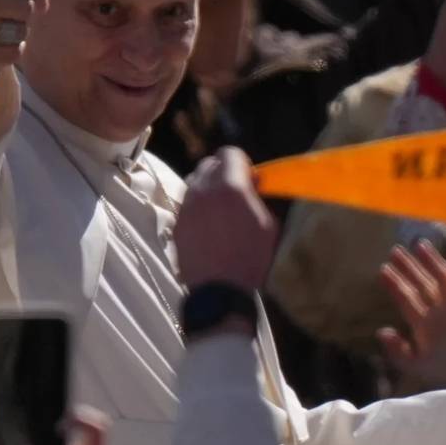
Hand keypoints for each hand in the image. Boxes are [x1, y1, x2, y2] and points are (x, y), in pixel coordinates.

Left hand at [175, 148, 277, 291]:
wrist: (219, 291)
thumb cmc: (250, 258)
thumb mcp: (268, 224)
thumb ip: (259, 197)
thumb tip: (253, 183)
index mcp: (230, 186)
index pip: (230, 152)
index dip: (242, 162)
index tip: (249, 177)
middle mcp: (203, 190)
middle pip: (210, 163)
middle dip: (224, 171)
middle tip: (236, 190)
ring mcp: (186, 207)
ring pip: (195, 181)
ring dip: (209, 187)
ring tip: (221, 208)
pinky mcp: (177, 223)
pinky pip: (187, 203)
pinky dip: (198, 206)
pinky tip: (209, 225)